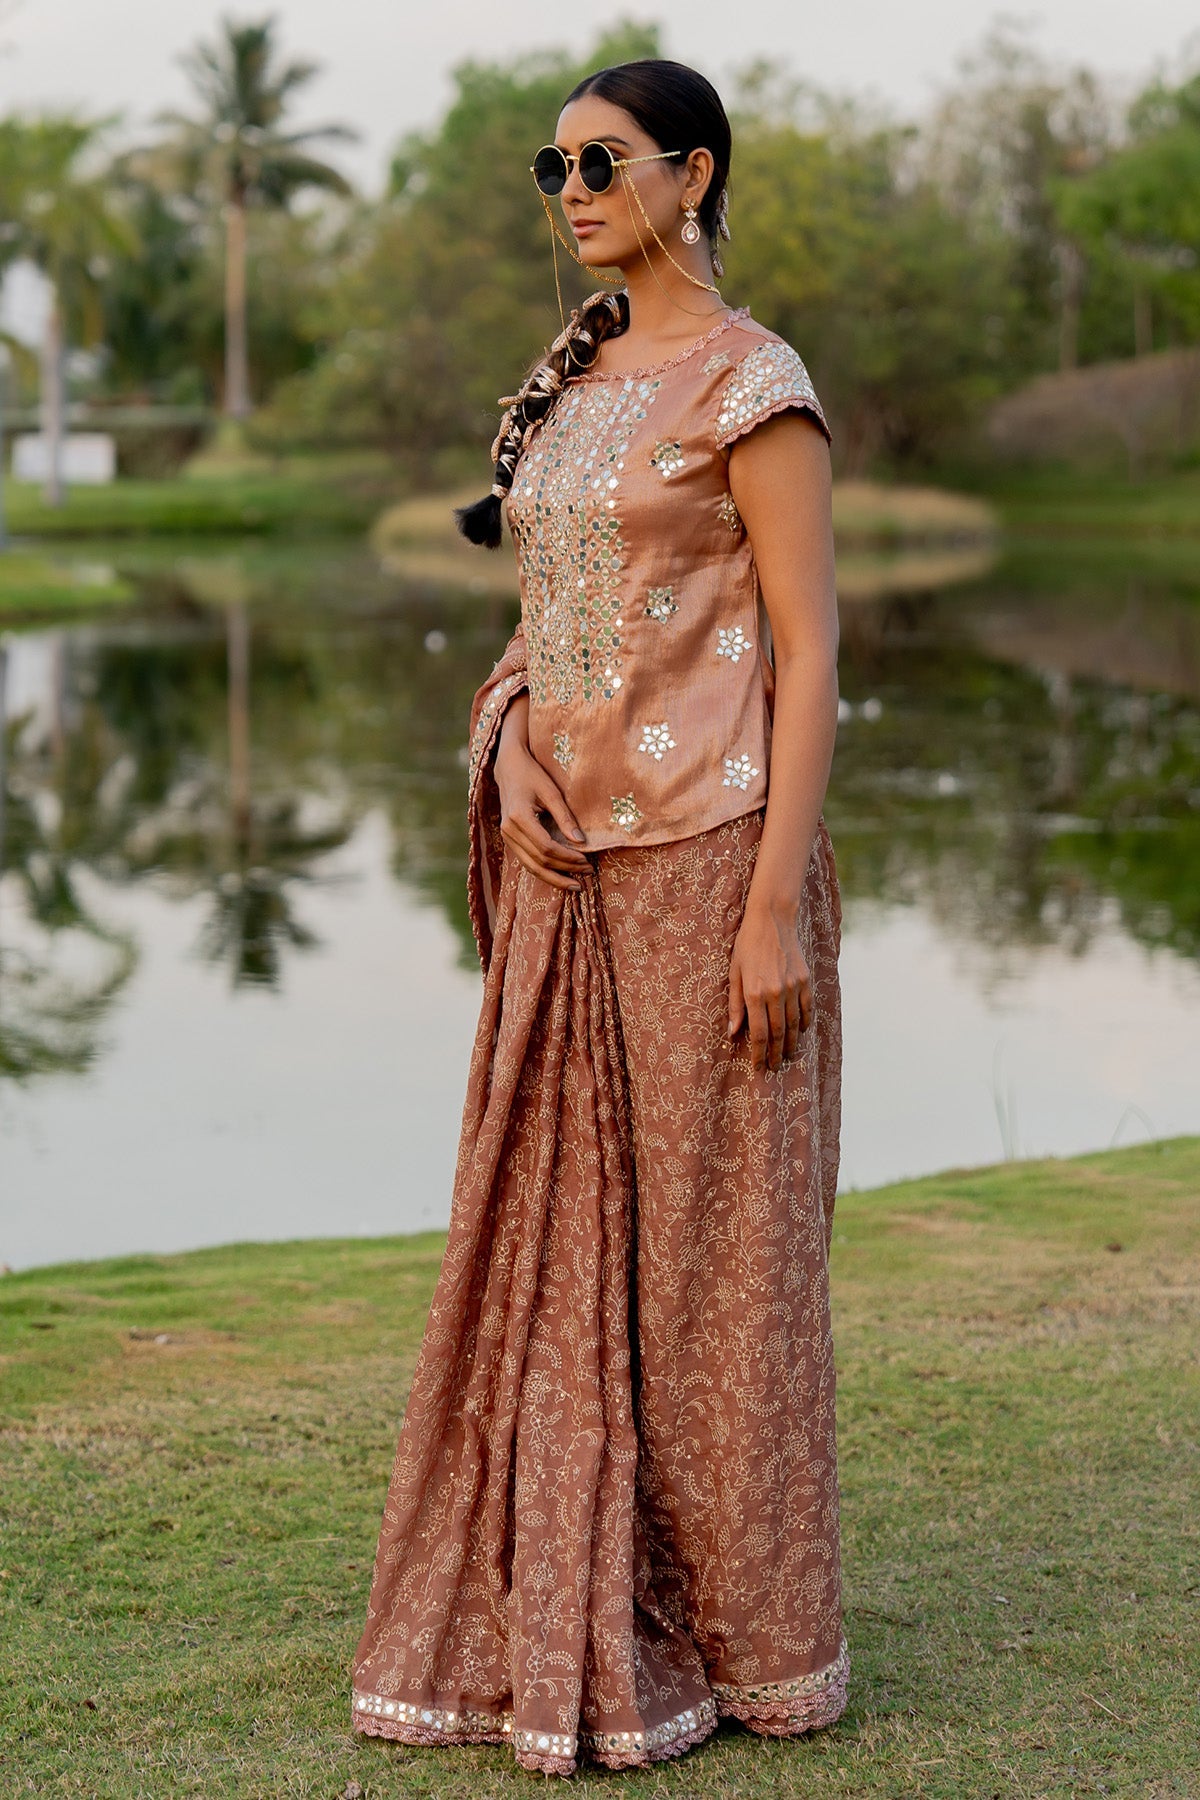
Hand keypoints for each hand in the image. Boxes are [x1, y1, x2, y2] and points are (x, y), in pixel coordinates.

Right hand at [495, 717, 589, 891]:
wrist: (508, 767)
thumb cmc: (532, 775)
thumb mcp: (551, 792)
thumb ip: (564, 817)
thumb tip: (580, 841)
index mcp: (518, 817)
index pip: (545, 847)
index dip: (567, 857)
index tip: (586, 859)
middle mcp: (509, 830)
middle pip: (538, 861)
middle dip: (564, 871)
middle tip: (587, 874)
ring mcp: (506, 836)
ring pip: (530, 867)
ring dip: (554, 877)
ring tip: (575, 883)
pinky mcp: (509, 839)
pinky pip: (526, 861)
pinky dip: (543, 871)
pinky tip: (560, 875)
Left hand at [727, 900, 811, 1072]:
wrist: (772, 920)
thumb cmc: (747, 946)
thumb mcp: (734, 973)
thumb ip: (735, 1004)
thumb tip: (733, 1033)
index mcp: (755, 993)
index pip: (759, 1034)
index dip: (759, 1054)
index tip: (759, 1067)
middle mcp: (775, 993)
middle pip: (778, 1033)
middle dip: (775, 1054)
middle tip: (774, 1067)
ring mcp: (793, 987)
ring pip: (794, 1024)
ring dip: (791, 1043)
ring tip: (787, 1056)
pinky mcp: (805, 980)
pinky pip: (807, 1008)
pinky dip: (804, 1023)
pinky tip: (800, 1032)